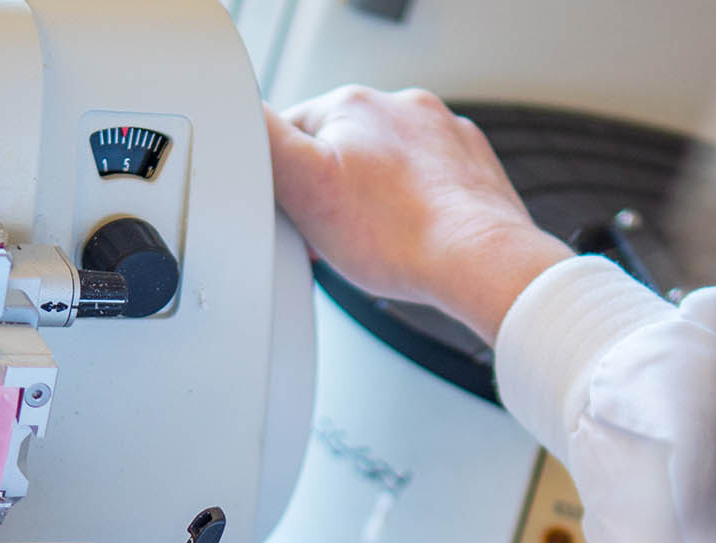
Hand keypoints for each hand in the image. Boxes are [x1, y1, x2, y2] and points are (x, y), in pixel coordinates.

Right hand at [267, 87, 571, 343]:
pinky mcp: (471, 168)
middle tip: (334, 236)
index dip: (282, 180)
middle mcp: (402, 108)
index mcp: (353, 104)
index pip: (291, 132)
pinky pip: (427, 186)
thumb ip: (260, 139)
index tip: (295, 215)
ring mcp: (442, 137)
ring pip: (384, 169)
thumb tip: (235, 113)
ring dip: (372, 201)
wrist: (480, 265)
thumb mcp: (300, 186)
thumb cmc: (399, 237)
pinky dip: (414, 209)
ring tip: (375, 241)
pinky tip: (409, 239)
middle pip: (340, 150)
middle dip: (330, 191)